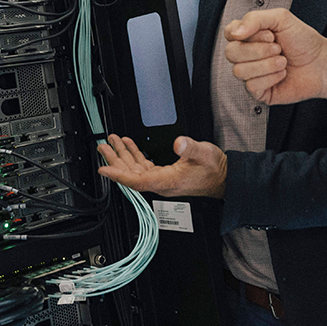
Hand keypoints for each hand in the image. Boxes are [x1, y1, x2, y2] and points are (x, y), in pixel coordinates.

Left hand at [97, 134, 226, 198]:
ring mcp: (162, 179)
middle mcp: (161, 183)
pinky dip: (134, 154)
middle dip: (115, 160)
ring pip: (135, 169)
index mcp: (167, 181)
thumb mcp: (204, 154)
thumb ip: (190, 147)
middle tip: (103, 147)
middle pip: (131, 174)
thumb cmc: (215, 170)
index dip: (119, 175)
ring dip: (123, 155)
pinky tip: (129, 145)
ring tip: (111, 142)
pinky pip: (144, 166)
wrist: (223, 178)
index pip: (137, 181)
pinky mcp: (165, 174)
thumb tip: (178, 143)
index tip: (104, 169)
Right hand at [224, 8, 326, 104]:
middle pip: (231, 53)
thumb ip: (255, 18)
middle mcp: (248, 55)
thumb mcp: (281, 18)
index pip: (229, 33)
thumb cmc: (303, 41)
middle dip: (258, 50)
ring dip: (267, 64)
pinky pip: (251, 85)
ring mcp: (252, 73)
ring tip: (282, 61)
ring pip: (240, 70)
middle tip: (278, 47)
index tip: (267, 33)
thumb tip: (235, 32)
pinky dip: (270, 77)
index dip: (244, 33)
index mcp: (250, 36)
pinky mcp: (259, 91)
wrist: (322, 63)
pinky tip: (282, 74)